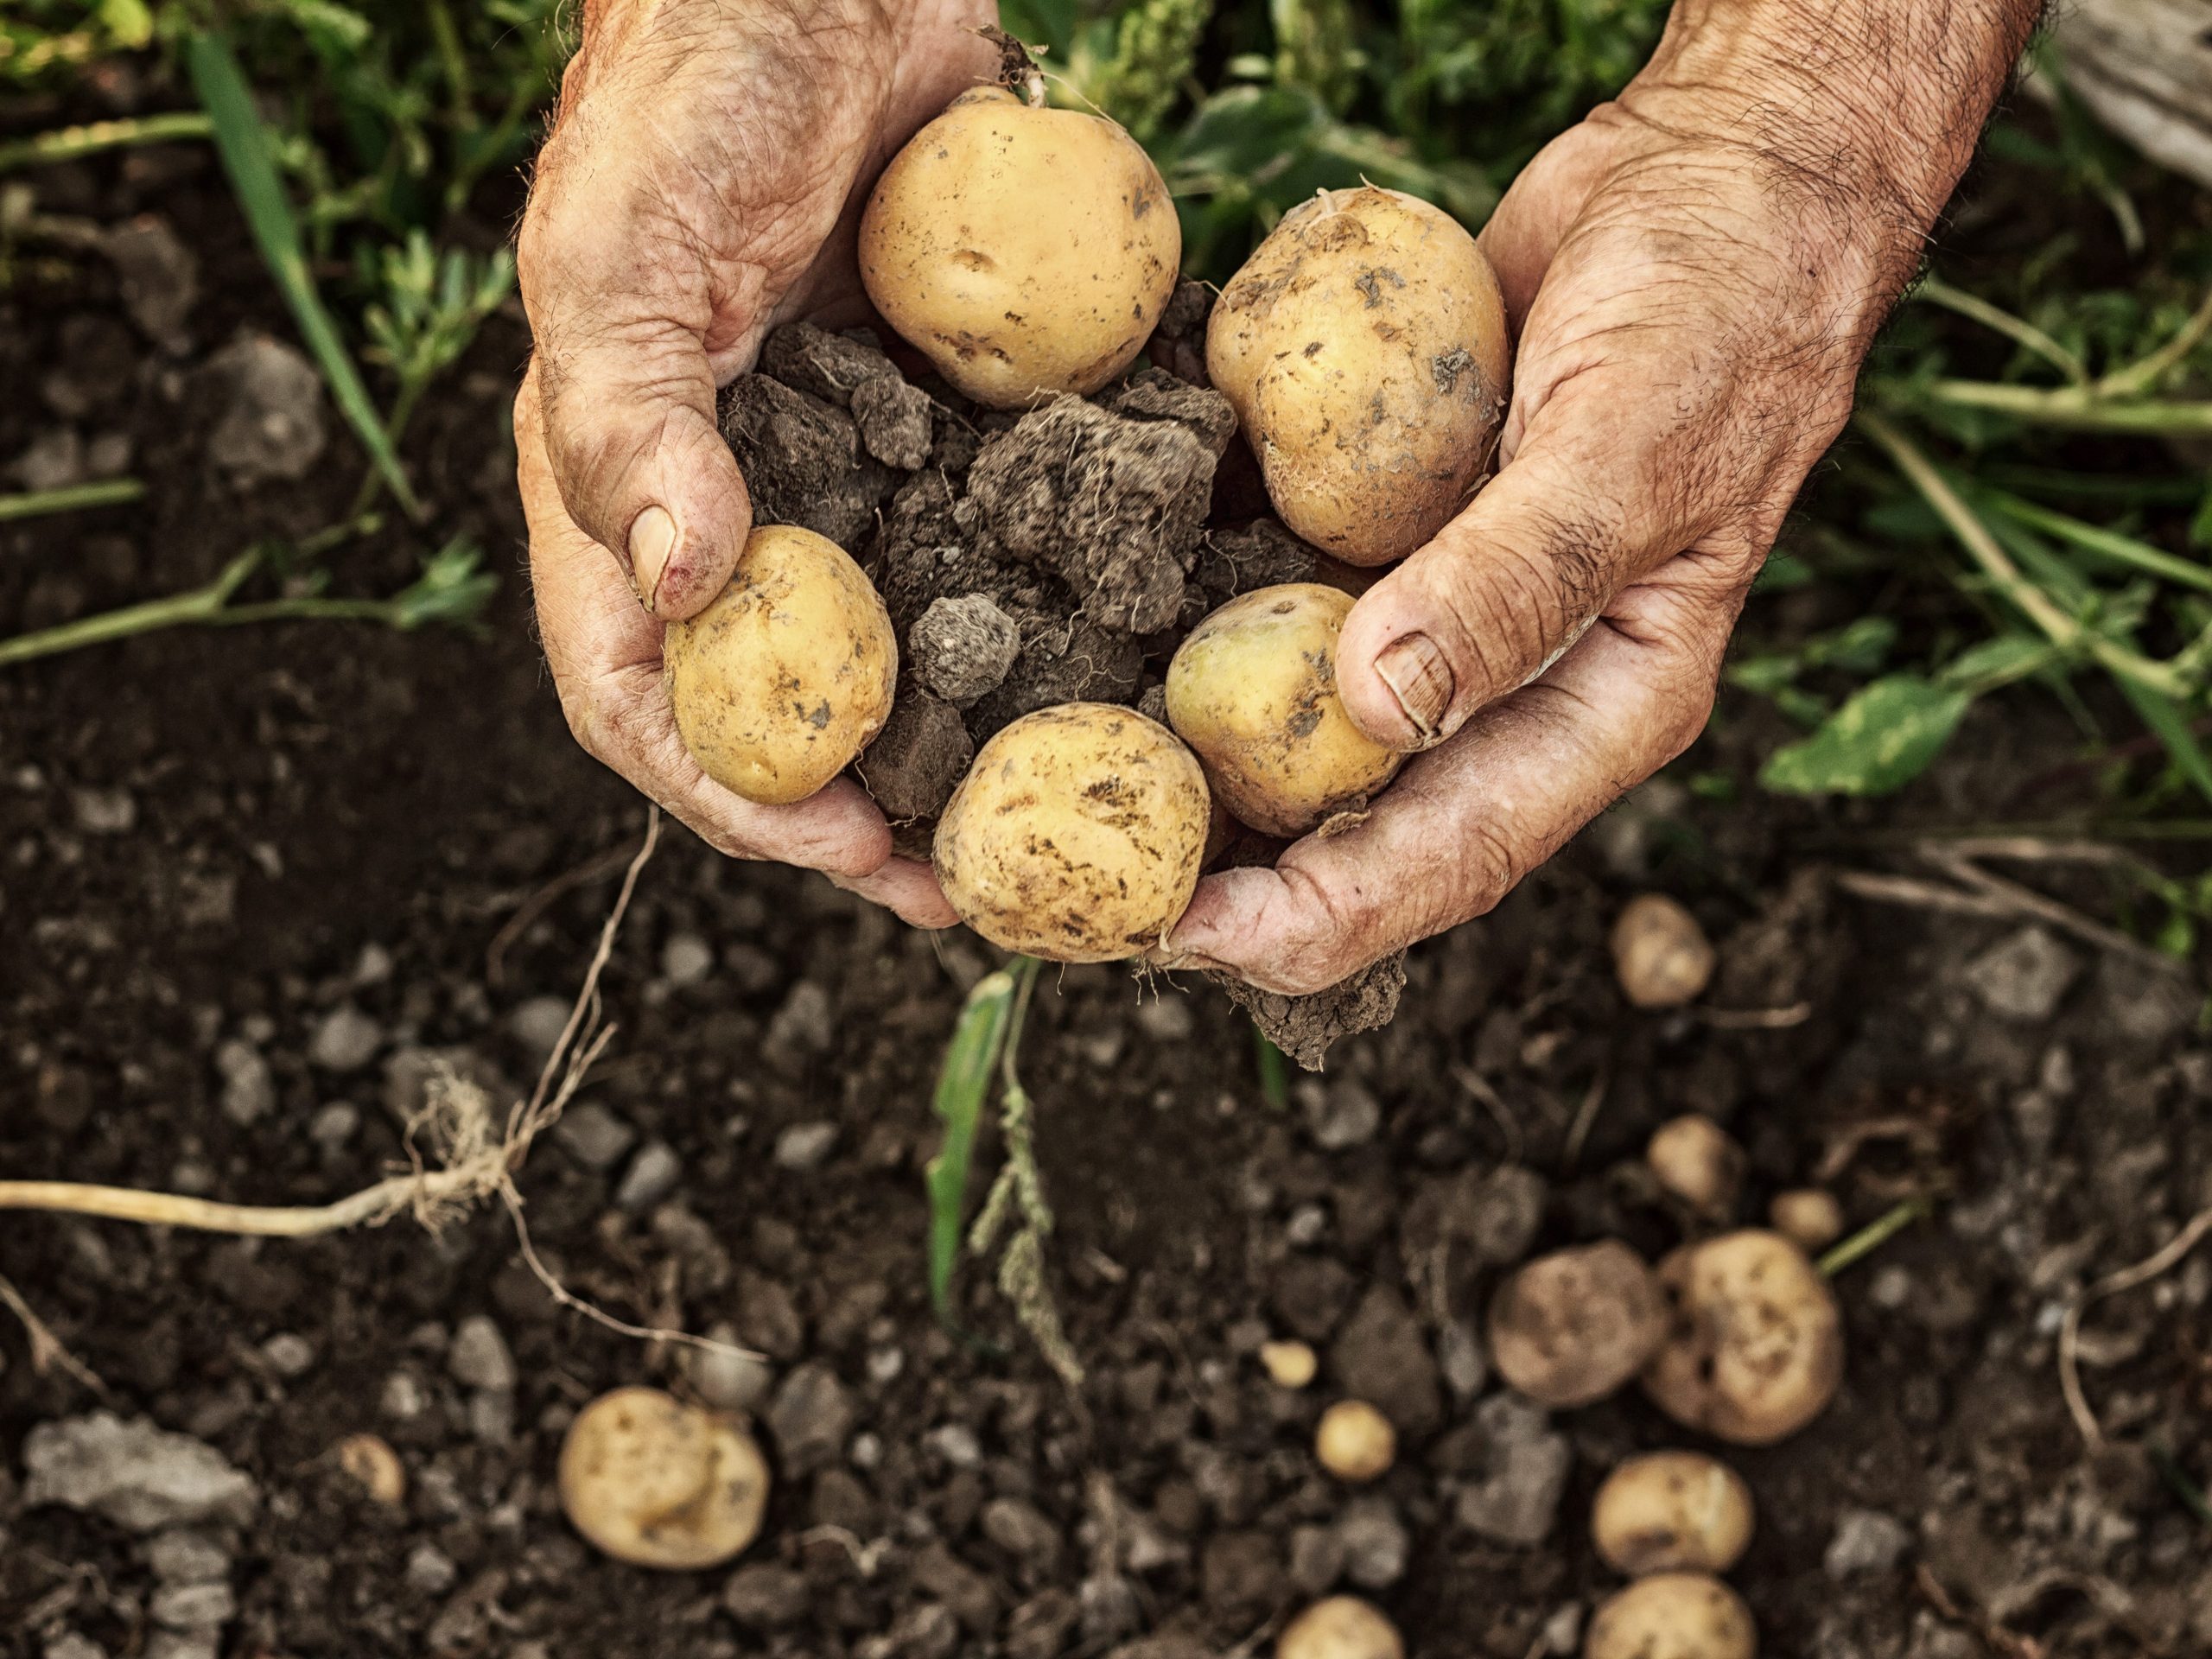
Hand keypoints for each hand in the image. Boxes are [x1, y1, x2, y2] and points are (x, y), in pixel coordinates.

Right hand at [515, 0, 994, 924]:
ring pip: (906, 656)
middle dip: (872, 810)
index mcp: (628, 499)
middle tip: (982, 879)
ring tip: (1064, 811)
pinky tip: (1131, 661)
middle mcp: (743, 514)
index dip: (735, 795)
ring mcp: (854, 480)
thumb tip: (677, 587)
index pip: (648, 700)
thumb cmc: (690, 94)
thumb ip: (623, 413)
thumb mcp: (619, 250)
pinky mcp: (950, 433)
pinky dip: (1050, 614)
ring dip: (973, 744)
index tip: (847, 849)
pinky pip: (997, 546)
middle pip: (791, 713)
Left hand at [1168, 0, 2037, 993]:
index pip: (1453, 855)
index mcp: (1597, 708)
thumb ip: (1515, 580)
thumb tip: (1375, 706)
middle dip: (1224, 873)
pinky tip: (1085, 633)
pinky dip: (1190, 625)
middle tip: (1078, 887)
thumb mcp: (1632, 447)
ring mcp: (1431, 609)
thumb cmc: (1722, 308)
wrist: (1713, 172)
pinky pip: (1273, 600)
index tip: (1194, 937)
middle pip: (1353, 822)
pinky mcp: (1374, 532)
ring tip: (1055, 793)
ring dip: (1186, 768)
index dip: (1323, 915)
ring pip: (1296, 727)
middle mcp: (1504, 684)